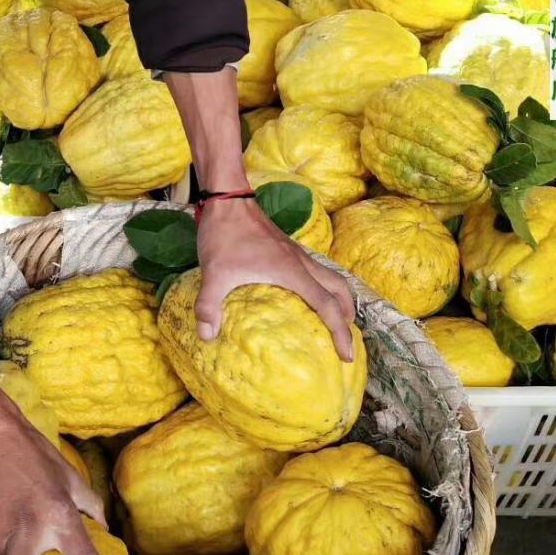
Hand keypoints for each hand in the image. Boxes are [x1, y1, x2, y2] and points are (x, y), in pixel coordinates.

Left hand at [195, 195, 355, 360]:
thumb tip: (207, 336)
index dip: (340, 332)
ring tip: (335, 321)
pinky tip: (307, 296)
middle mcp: (302, 263)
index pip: (327, 306)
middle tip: (347, 339)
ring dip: (339, 299)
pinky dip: (323, 287)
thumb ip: (209, 305)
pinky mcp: (288, 248)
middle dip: (348, 316)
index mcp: (292, 272)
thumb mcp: (214, 272)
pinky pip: (317, 271)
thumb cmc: (225, 235)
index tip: (346, 355)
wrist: (227, 199)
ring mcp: (297, 254)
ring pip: (331, 277)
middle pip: (340, 290)